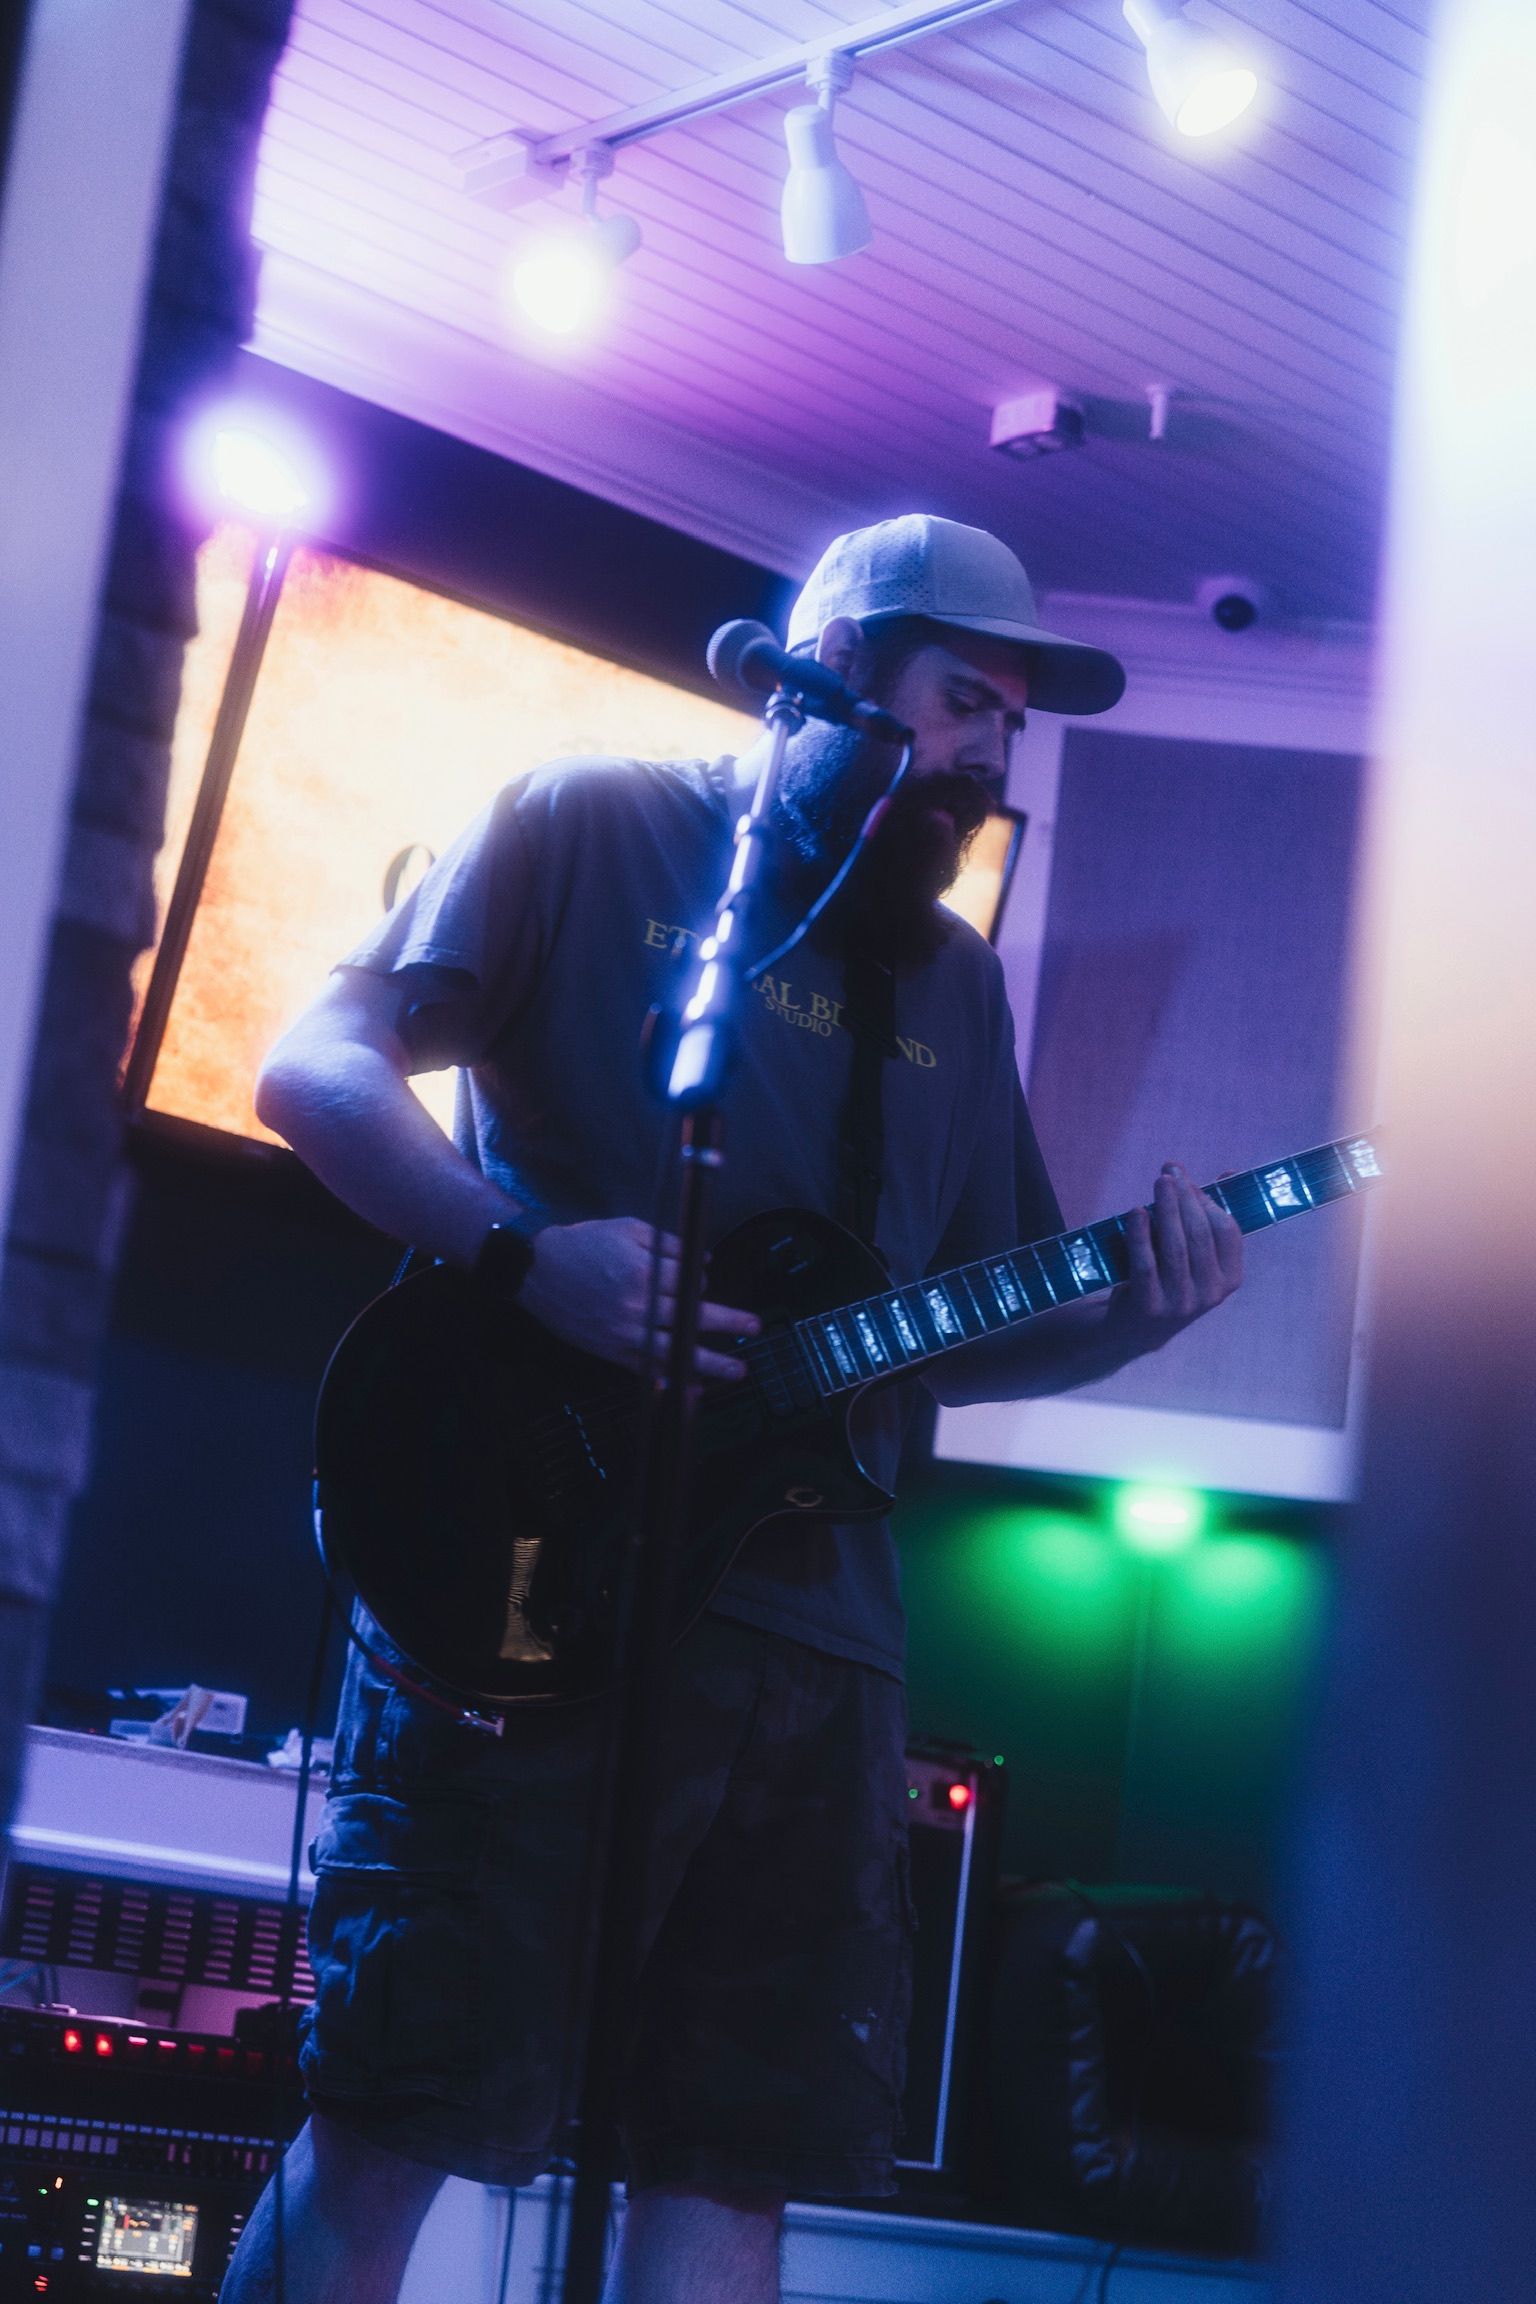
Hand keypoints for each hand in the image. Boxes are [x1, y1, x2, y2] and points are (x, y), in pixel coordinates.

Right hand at [518, 1216, 759, 1380]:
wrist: (536, 1269)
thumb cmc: (583, 1243)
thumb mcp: (627, 1228)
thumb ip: (669, 1243)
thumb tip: (704, 1261)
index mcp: (644, 1272)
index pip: (690, 1281)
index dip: (701, 1281)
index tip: (700, 1282)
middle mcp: (638, 1306)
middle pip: (693, 1318)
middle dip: (728, 1323)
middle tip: (755, 1328)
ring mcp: (625, 1333)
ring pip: (675, 1352)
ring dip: (710, 1363)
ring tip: (737, 1371)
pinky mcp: (611, 1351)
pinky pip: (647, 1369)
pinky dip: (670, 1380)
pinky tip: (692, 1390)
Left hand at [1115, 1162, 1243, 1343]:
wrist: (1136, 1328)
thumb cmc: (1169, 1278)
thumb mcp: (1196, 1256)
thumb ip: (1210, 1218)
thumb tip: (1228, 1174)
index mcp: (1230, 1278)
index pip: (1227, 1232)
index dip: (1208, 1201)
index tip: (1188, 1179)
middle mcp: (1210, 1294)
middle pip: (1199, 1235)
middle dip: (1186, 1198)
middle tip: (1170, 1172)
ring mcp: (1181, 1303)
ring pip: (1175, 1247)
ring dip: (1167, 1209)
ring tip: (1159, 1182)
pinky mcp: (1150, 1307)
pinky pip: (1145, 1265)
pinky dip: (1141, 1236)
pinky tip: (1137, 1212)